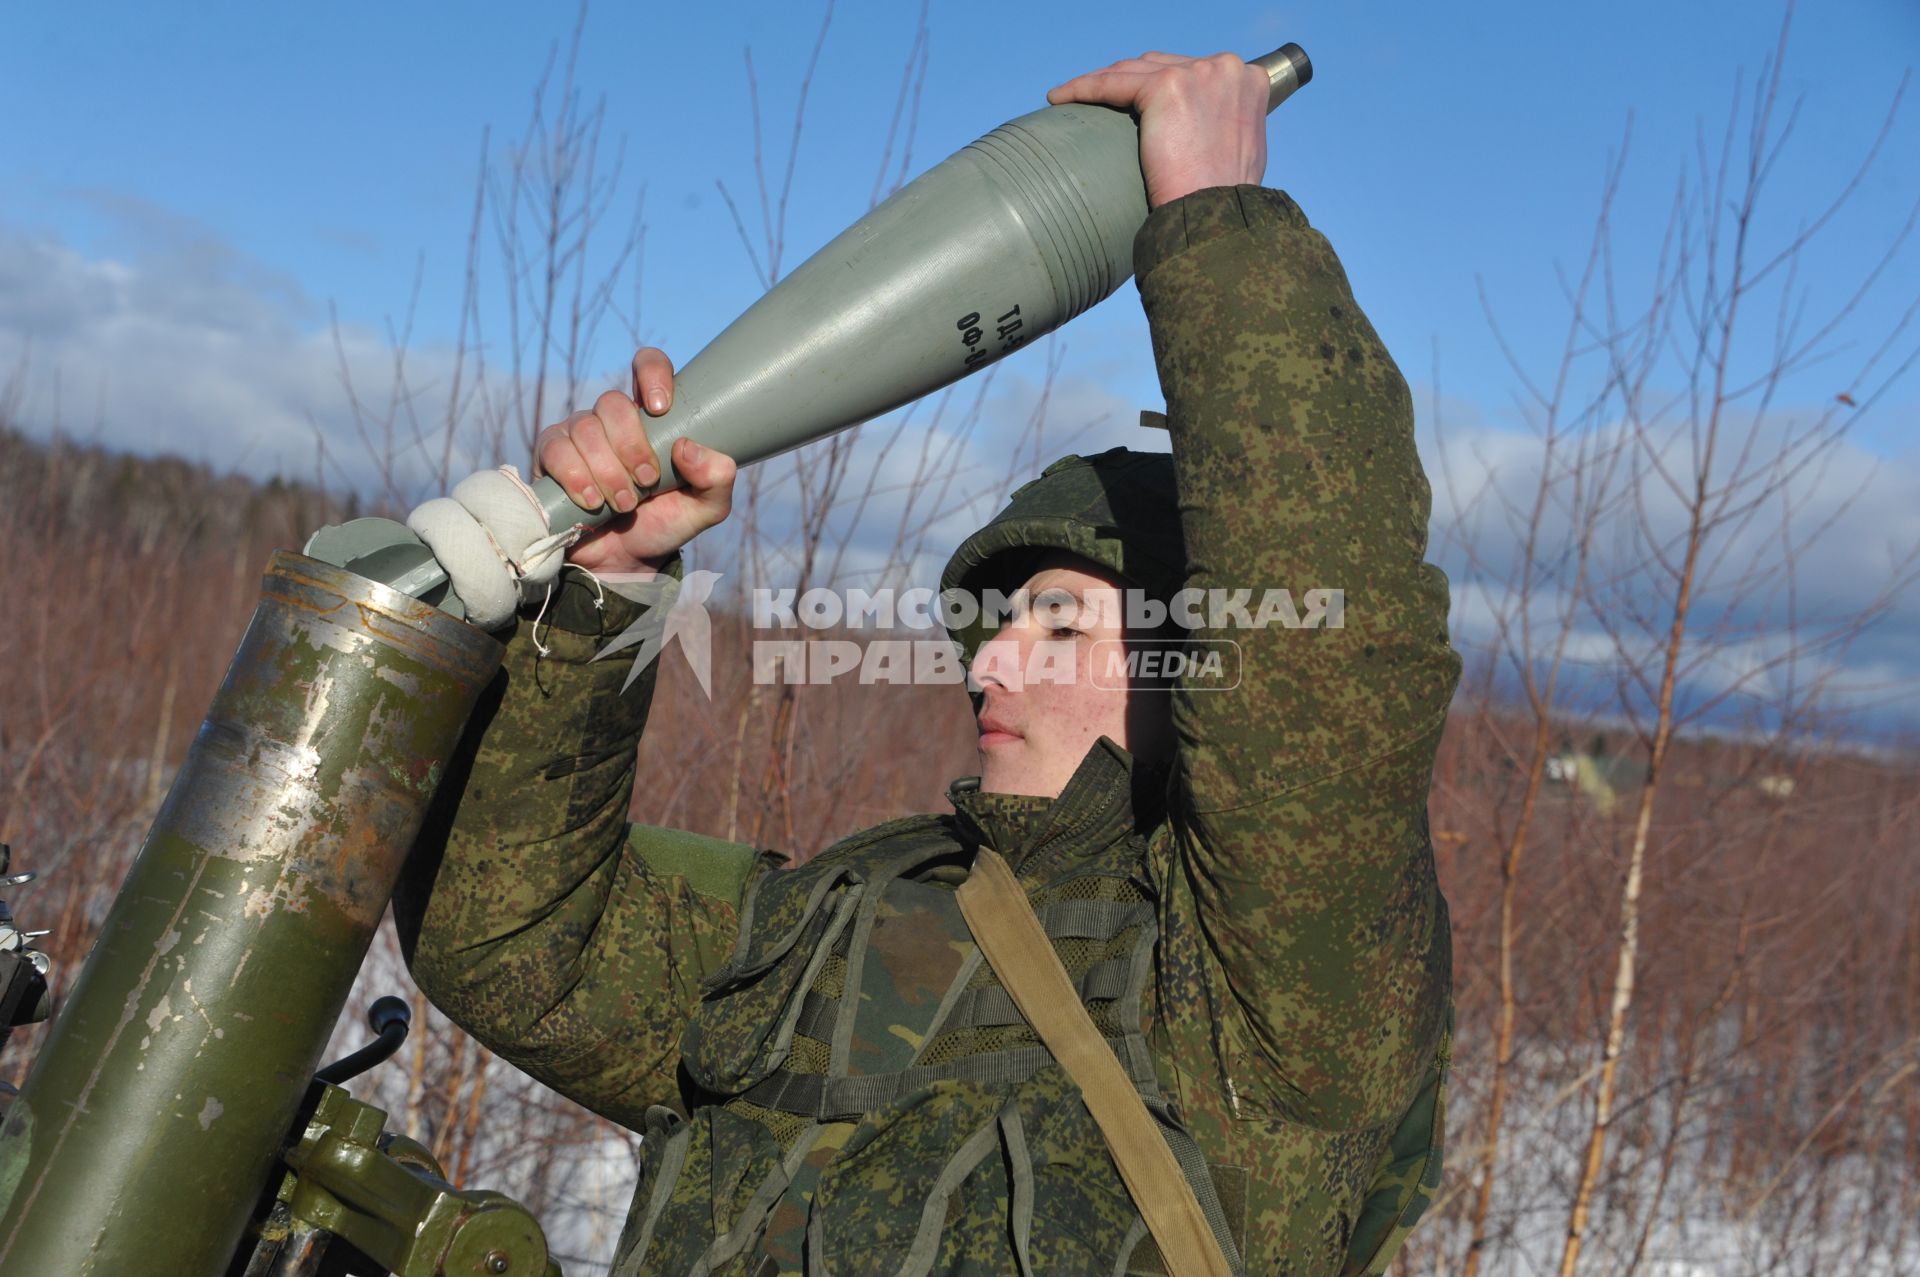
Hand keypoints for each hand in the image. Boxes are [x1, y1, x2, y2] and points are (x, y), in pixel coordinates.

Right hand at [535, 347, 736, 575]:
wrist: (623, 561)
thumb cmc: (664, 523)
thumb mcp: (706, 508)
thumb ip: (716, 478)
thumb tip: (688, 447)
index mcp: (652, 416)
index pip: (647, 364)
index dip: (652, 374)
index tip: (661, 409)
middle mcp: (612, 418)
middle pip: (613, 402)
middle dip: (631, 446)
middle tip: (647, 482)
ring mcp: (578, 433)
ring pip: (585, 428)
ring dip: (608, 471)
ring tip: (625, 504)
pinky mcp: (551, 456)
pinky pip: (556, 450)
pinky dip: (577, 477)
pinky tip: (593, 501)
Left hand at [1046, 52, 1268, 208]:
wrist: (1216, 217)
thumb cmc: (1222, 200)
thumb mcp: (1236, 150)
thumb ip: (1219, 126)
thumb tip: (1196, 132)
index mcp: (1246, 80)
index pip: (1188, 71)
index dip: (1155, 83)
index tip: (1132, 101)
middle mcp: (1225, 68)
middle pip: (1159, 64)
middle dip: (1126, 81)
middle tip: (1098, 102)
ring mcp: (1197, 74)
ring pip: (1132, 71)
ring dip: (1100, 82)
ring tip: (1072, 100)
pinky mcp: (1166, 87)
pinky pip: (1112, 83)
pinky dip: (1083, 89)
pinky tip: (1060, 99)